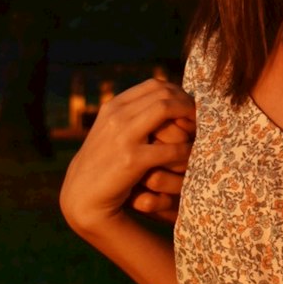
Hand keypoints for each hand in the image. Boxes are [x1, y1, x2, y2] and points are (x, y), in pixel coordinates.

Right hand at [60, 78, 195, 238]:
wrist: (81, 198)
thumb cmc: (105, 166)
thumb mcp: (113, 133)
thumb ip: (134, 116)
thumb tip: (168, 100)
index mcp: (114, 106)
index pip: (155, 86)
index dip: (179, 94)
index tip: (190, 110)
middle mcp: (116, 115)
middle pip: (164, 93)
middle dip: (188, 105)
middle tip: (201, 123)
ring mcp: (123, 135)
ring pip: (167, 109)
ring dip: (188, 123)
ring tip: (196, 139)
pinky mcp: (132, 160)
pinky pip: (173, 148)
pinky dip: (187, 153)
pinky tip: (188, 162)